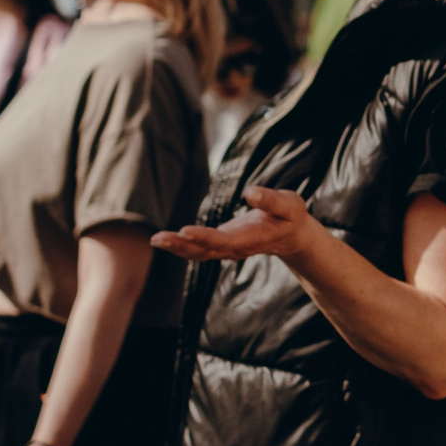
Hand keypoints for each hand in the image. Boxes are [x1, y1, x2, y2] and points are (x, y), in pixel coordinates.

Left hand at [151, 185, 320, 264]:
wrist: (291, 235)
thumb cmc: (290, 217)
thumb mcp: (289, 205)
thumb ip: (271, 200)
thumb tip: (250, 192)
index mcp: (253, 238)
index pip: (225, 241)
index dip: (205, 237)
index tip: (185, 231)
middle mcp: (236, 247)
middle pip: (205, 251)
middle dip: (181, 246)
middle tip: (158, 239)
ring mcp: (227, 248)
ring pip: (198, 252)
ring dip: (176, 247)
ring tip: (155, 240)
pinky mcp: (220, 244)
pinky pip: (197, 248)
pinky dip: (180, 245)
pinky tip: (163, 239)